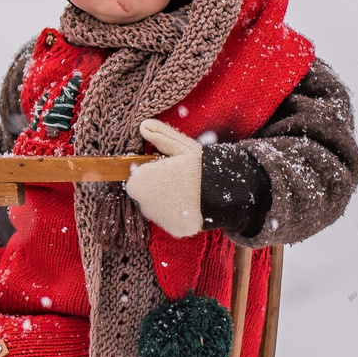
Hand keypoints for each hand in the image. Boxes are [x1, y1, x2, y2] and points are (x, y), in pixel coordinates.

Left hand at [125, 119, 206, 237]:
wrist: (222, 191)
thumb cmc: (198, 165)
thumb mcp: (179, 146)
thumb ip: (159, 136)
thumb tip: (143, 125)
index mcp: (139, 182)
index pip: (135, 180)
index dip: (149, 174)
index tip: (165, 170)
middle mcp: (144, 204)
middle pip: (145, 196)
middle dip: (156, 189)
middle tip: (178, 180)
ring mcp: (160, 219)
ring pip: (158, 210)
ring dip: (167, 203)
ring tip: (188, 192)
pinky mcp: (175, 230)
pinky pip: (173, 221)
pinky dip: (180, 215)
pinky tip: (193, 205)